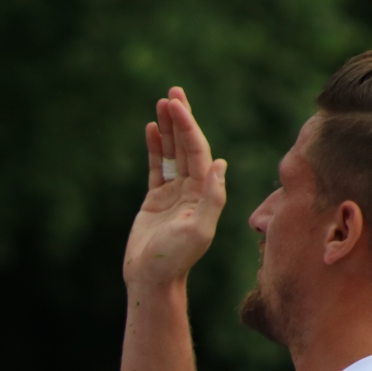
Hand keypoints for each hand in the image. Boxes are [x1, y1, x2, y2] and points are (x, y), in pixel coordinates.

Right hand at [125, 88, 227, 290]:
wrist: (152, 278)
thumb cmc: (176, 258)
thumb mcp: (199, 229)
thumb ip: (212, 197)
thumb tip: (220, 163)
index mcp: (204, 193)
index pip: (197, 152)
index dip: (188, 127)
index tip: (177, 105)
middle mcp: (193, 189)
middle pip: (187, 146)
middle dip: (181, 119)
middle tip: (173, 92)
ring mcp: (174, 193)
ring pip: (172, 153)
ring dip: (168, 129)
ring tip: (162, 104)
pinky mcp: (156, 200)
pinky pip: (158, 167)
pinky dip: (156, 148)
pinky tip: (152, 130)